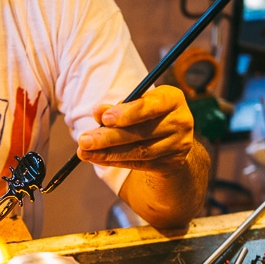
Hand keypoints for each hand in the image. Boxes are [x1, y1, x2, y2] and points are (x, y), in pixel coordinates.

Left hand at [77, 85, 194, 174]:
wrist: (171, 140)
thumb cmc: (146, 116)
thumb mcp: (134, 107)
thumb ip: (116, 109)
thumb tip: (98, 112)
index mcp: (172, 98)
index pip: (152, 105)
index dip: (128, 113)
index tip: (105, 119)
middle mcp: (180, 121)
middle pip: (141, 132)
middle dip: (109, 137)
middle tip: (84, 140)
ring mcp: (178, 144)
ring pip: (139, 151)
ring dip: (107, 153)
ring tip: (84, 152)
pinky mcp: (172, 163)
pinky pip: (139, 164)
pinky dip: (114, 161)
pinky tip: (96, 158)